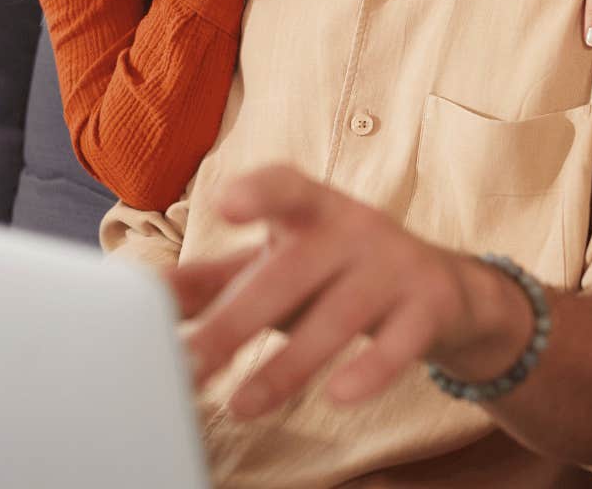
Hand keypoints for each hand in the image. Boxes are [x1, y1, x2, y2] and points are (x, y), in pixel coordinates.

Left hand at [168, 166, 524, 418]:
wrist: (445, 292)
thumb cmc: (337, 272)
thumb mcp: (279, 264)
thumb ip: (214, 279)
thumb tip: (147, 294)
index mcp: (312, 209)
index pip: (287, 187)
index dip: (260, 192)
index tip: (225, 204)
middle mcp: (354, 228)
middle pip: (292, 273)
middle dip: (238, 321)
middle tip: (193, 365)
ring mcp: (395, 266)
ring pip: (339, 316)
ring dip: (288, 364)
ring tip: (242, 404)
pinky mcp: (428, 308)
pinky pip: (399, 343)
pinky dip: (369, 370)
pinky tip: (337, 396)